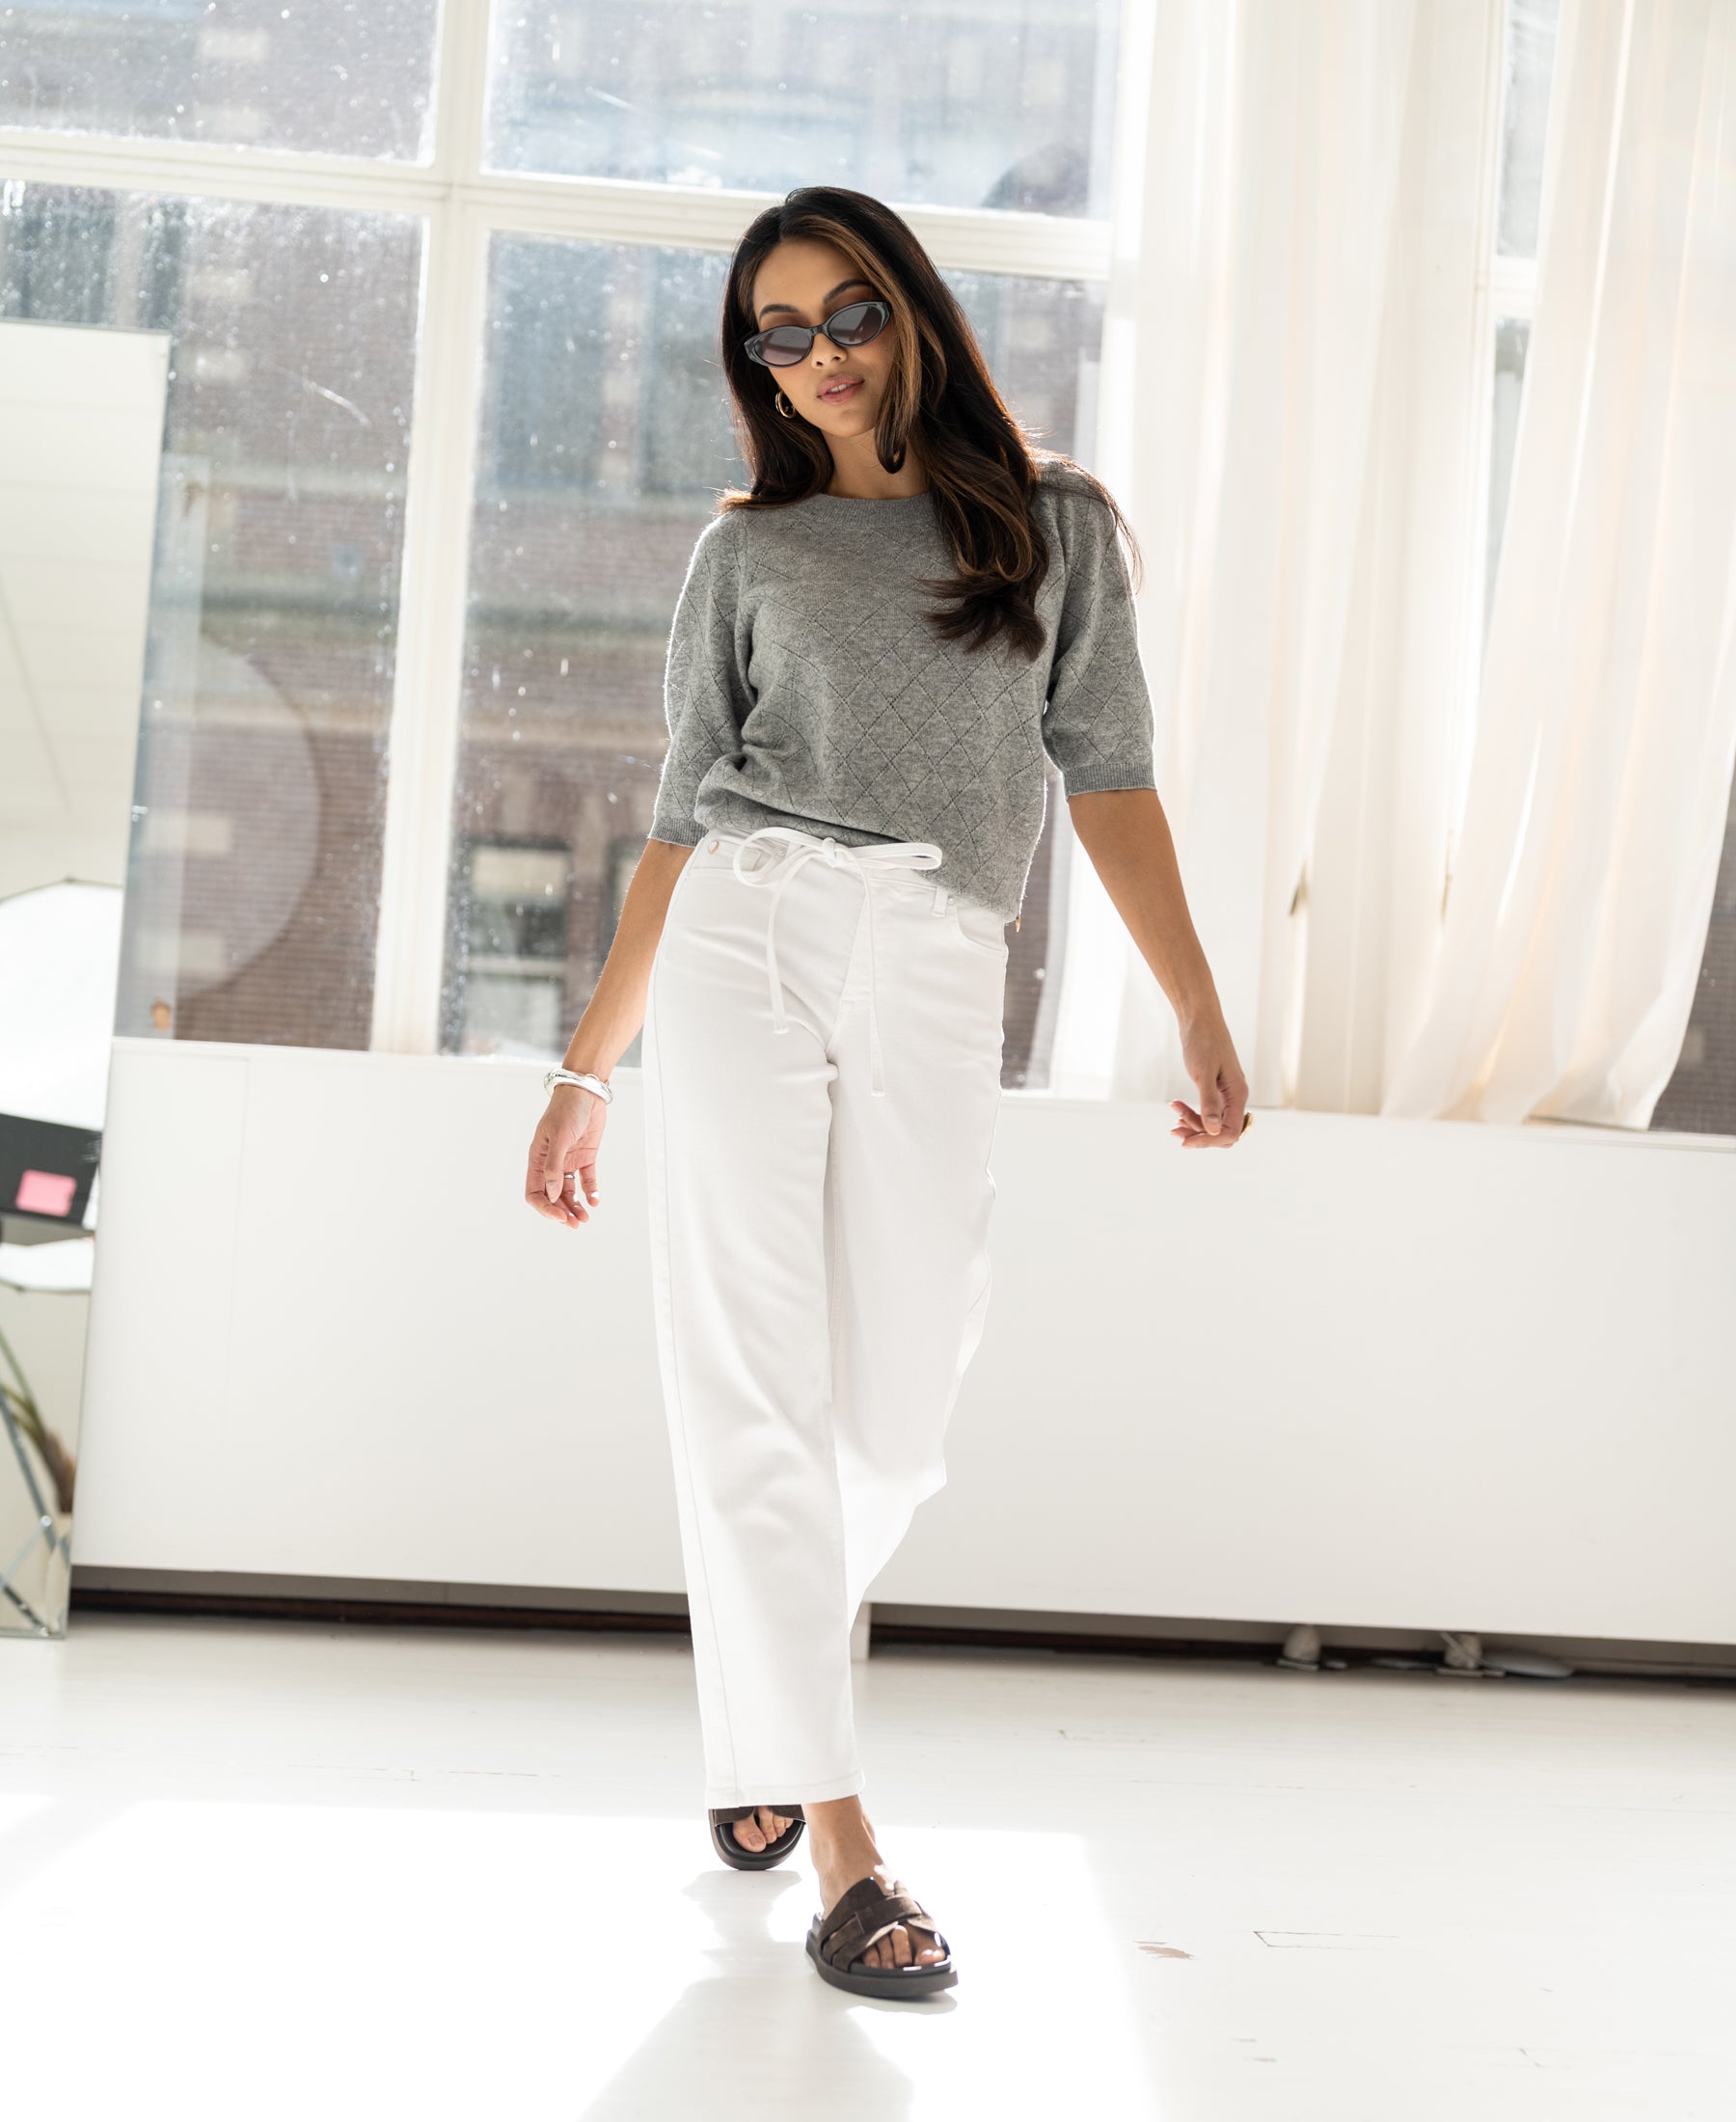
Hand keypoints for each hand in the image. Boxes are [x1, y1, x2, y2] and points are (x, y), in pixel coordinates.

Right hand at [525, 1086, 607, 1225]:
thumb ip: (553, 1166)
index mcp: (537, 1159)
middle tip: (575, 1224)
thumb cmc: (567, 1110)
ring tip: (585, 1218)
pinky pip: (586, 1180)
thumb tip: (553, 1195)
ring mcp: (568, 1161)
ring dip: (575, 1206)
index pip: (535, 1192)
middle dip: (562, 1212)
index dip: (545, 1208)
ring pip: (569, 1192)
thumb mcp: (558, 1137)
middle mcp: (551, 1163)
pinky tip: (595, 1201)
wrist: (587, 1092)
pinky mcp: (585, 1157)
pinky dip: (590, 1192)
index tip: (560, 1216)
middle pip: (553, 1196)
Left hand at [1169, 1013, 1248, 1148]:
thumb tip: (1213, 1131)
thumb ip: (1209, 1102)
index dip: (1209, 1141)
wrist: (1200, 1019)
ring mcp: (1227, 1094)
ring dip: (1193, 1125)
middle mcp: (1236, 1096)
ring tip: (1172, 1120)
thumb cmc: (1203, 1042)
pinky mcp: (1217, 1089)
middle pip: (1223, 1132)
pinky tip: (1177, 1109)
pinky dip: (1193, 1114)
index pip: (1230, 1132)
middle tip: (1175, 1130)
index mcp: (1238, 1094)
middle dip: (1200, 1136)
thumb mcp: (1203, 1073)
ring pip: (1214, 1124)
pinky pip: (1209, 1112)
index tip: (1185, 1141)